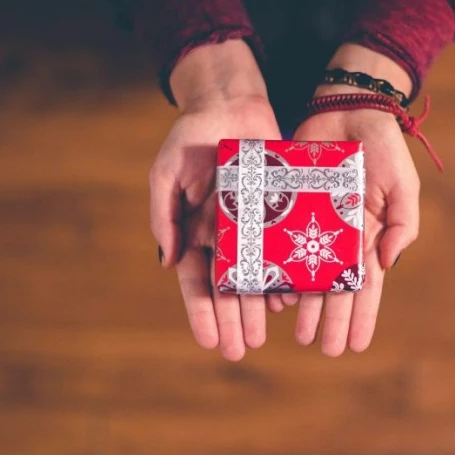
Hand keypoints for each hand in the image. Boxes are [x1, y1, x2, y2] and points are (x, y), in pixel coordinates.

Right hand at [151, 40, 280, 360]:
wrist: (231, 104)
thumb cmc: (192, 137)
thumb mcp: (168, 172)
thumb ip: (165, 215)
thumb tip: (168, 262)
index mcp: (195, 232)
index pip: (197, 282)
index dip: (202, 312)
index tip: (209, 341)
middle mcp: (225, 236)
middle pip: (228, 289)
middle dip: (232, 320)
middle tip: (240, 350)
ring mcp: (253, 227)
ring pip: (256, 276)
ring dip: (257, 308)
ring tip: (262, 335)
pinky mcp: (279, 213)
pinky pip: (283, 250)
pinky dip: (285, 275)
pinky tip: (289, 299)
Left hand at [281, 45, 420, 355]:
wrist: (346, 108)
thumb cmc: (381, 146)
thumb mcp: (402, 184)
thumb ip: (402, 223)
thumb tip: (387, 263)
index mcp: (368, 237)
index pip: (366, 287)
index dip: (362, 316)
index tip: (357, 346)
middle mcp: (339, 238)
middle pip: (334, 289)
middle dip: (331, 320)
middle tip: (323, 349)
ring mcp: (312, 225)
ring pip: (306, 274)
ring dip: (303, 305)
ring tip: (297, 333)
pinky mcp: (286, 207)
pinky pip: (279, 244)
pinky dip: (277, 269)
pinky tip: (272, 294)